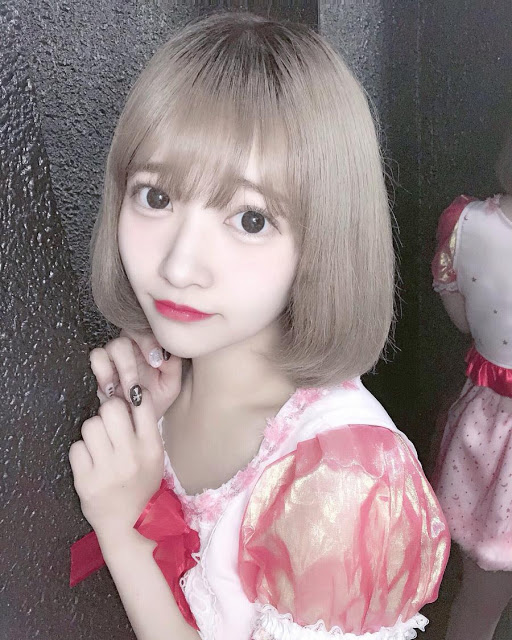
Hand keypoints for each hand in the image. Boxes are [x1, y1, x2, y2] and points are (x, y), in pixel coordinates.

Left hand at [69, 388, 163, 536]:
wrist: (128, 523)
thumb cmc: (141, 484)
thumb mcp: (154, 456)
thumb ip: (144, 428)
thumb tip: (127, 395)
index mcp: (151, 448)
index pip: (141, 403)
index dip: (131, 397)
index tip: (127, 403)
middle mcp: (130, 457)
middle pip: (111, 408)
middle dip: (107, 412)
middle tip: (109, 424)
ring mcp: (107, 470)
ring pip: (90, 425)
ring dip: (92, 432)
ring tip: (99, 445)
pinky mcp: (85, 481)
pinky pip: (76, 448)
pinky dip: (81, 452)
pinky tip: (90, 462)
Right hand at [90, 328, 181, 420]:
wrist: (138, 422)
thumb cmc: (155, 401)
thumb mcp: (171, 385)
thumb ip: (173, 365)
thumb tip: (163, 354)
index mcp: (146, 346)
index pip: (146, 329)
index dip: (149, 341)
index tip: (157, 362)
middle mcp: (127, 349)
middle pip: (126, 336)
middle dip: (133, 361)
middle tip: (139, 386)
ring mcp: (110, 358)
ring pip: (109, 348)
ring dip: (121, 371)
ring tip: (129, 393)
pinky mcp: (95, 370)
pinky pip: (95, 359)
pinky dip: (103, 373)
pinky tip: (112, 391)